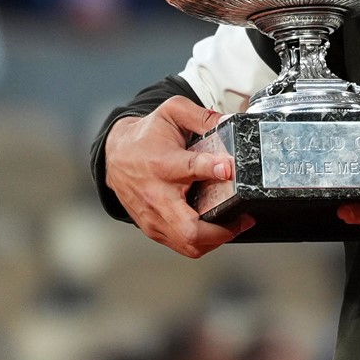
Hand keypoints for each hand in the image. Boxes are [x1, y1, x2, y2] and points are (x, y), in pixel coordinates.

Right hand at [105, 96, 254, 256]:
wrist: (115, 154)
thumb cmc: (147, 136)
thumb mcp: (173, 113)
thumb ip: (202, 116)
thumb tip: (229, 122)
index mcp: (163, 163)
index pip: (188, 169)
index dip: (210, 169)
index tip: (227, 169)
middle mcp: (157, 195)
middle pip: (189, 228)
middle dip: (221, 230)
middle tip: (243, 219)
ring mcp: (154, 217)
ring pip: (188, 244)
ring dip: (216, 239)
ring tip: (235, 224)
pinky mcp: (152, 229)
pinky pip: (182, 246)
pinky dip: (203, 242)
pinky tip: (215, 227)